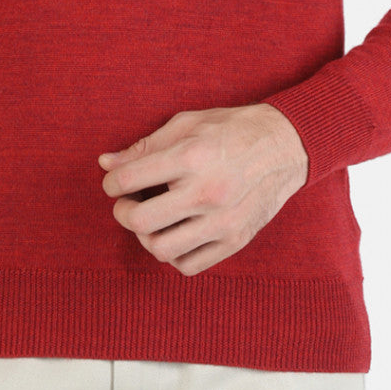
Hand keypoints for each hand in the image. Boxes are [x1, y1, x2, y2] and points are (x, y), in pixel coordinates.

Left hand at [99, 104, 308, 275]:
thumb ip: (144, 146)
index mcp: (191, 157)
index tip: (114, 181)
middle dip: (122, 212)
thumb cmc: (230, 130)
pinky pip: (188, 265)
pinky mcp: (235, 241)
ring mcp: (222, 222)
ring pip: (161, 249)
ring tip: (151, 218)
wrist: (285, 146)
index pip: (129, 179)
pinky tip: (174, 232)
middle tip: (127, 202)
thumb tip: (105, 163)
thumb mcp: (186, 124)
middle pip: (140, 221)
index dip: (111, 182)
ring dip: (145, 236)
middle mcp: (206, 192)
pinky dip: (173, 254)